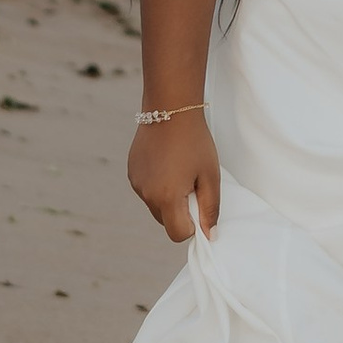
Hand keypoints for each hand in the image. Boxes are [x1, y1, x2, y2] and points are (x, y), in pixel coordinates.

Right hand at [127, 106, 219, 240]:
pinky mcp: (131, 173)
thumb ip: (210, 209)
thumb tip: (210, 235)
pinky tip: (167, 164)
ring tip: (179, 170)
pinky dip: (157, 186)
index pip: (178, 234)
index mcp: (167, 198)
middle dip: (180, 211)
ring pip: (155, 206)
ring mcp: (136, 184)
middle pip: (166, 222)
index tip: (200, 205)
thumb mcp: (210, 176)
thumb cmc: (194, 141)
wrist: (170, 108)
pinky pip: (146, 191)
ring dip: (168, 198)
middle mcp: (147, 195)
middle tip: (192, 183)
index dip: (192, 226)